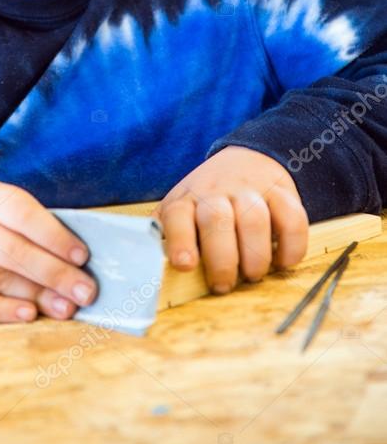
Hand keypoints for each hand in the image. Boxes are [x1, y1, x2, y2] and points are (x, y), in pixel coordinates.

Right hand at [0, 175, 97, 323]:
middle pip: (12, 250)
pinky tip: (28, 315)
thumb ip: (20, 221)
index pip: (21, 211)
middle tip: (85, 293)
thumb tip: (70, 257)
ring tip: (65, 308)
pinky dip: (0, 310)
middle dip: (54, 273)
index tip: (82, 256)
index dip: (54, 235)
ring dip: (35, 295)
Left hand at [153, 146, 308, 293]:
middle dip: (222, 259)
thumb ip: (168, 237)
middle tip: (224, 285)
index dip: (180, 240)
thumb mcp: (182, 210)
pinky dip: (291, 246)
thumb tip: (151, 272)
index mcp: (186, 199)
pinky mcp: (281, 191)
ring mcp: (250, 189)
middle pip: (216, 220)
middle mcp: (216, 191)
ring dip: (256, 256)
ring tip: (254, 274)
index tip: (185, 264)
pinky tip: (283, 261)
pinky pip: (292, 218)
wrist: (247, 159)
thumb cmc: (207, 199)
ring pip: (254, 220)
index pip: (177, 215)